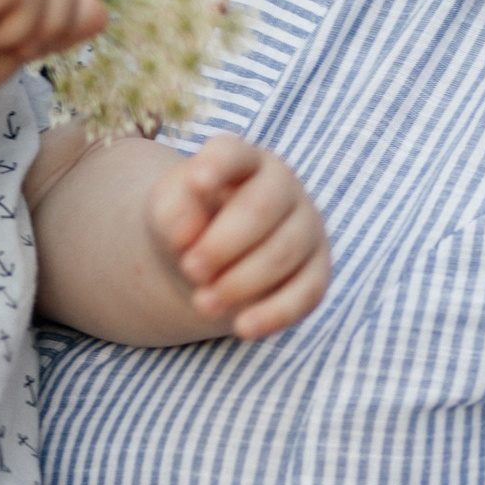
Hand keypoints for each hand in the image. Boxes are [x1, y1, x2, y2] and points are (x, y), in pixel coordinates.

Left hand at [147, 136, 329, 338]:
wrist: (210, 260)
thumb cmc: (188, 224)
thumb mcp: (167, 212)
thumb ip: (172, 213)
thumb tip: (187, 236)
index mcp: (242, 161)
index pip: (232, 155)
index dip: (217, 166)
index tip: (197, 182)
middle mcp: (282, 186)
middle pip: (261, 209)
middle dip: (222, 244)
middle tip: (189, 269)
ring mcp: (307, 227)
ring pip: (283, 253)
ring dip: (240, 282)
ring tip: (202, 303)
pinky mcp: (317, 271)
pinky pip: (307, 293)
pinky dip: (275, 313)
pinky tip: (243, 328)